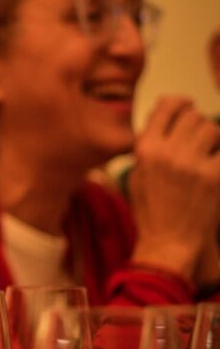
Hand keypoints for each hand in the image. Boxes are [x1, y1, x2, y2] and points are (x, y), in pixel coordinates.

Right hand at [131, 96, 219, 283]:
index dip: (180, 104)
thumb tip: (161, 108)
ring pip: (212, 130)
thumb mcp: (137, 175)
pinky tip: (212, 171)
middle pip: (194, 116)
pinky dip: (218, 158)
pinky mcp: (215, 175)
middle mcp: (167, 152)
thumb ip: (148, 142)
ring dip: (211, 141)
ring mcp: (192, 163)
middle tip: (194, 144)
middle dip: (196, 126)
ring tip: (204, 159)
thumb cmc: (152, 211)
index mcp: (145, 150)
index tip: (185, 108)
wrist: (168, 243)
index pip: (169, 106)